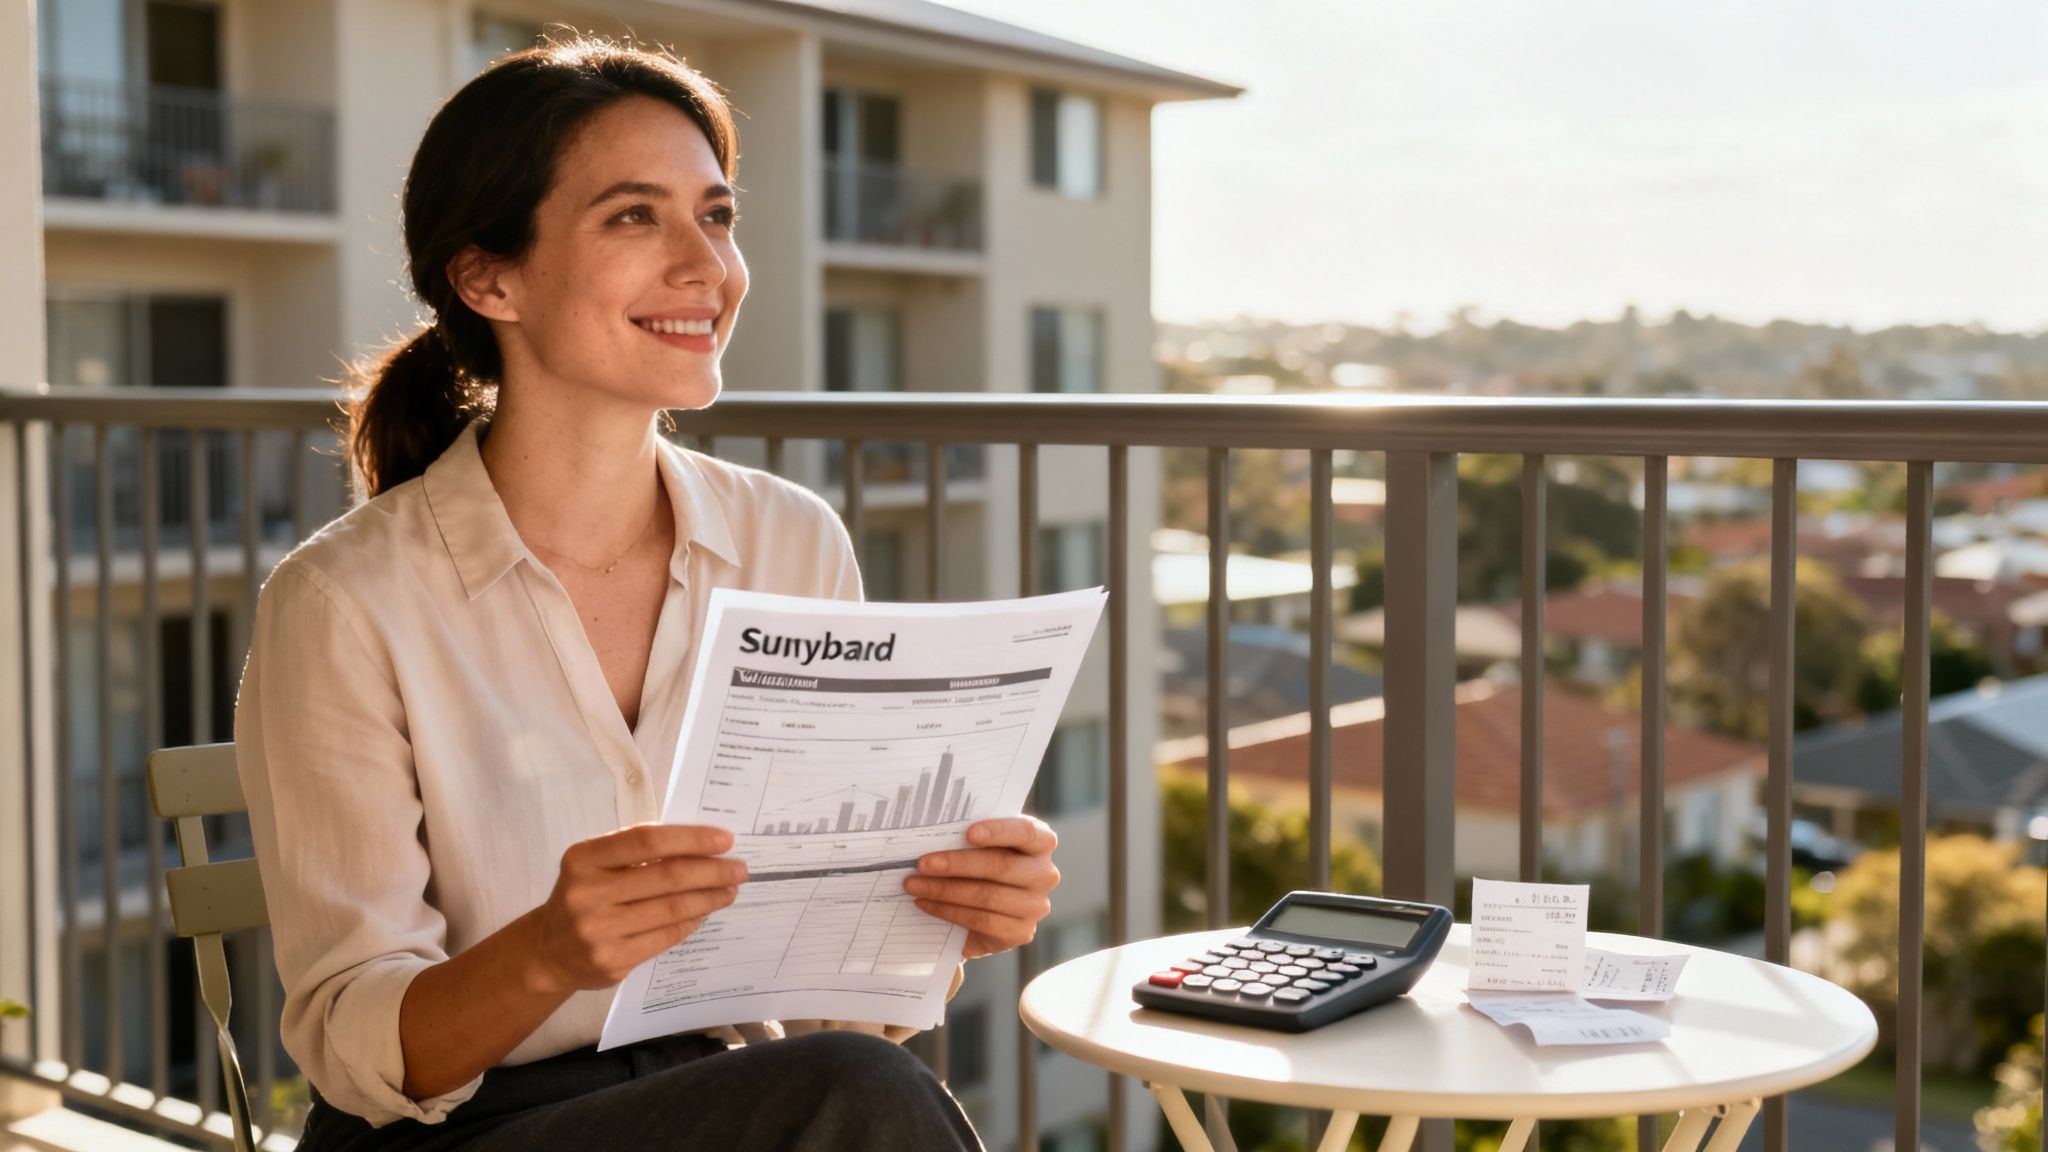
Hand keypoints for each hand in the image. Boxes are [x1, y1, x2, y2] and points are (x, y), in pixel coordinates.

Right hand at [523, 823, 747, 994]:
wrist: (548, 951)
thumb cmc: (583, 896)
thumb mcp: (595, 865)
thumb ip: (636, 852)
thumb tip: (701, 845)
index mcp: (583, 859)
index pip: (647, 840)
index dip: (691, 838)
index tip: (725, 839)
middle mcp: (587, 894)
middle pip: (666, 876)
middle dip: (712, 870)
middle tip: (739, 868)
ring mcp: (599, 931)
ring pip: (671, 909)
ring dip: (709, 898)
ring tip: (729, 890)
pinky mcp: (613, 961)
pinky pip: (666, 936)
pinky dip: (691, 921)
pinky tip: (705, 912)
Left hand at [904, 817, 1059, 959]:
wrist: (983, 910)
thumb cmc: (980, 866)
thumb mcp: (981, 847)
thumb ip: (970, 836)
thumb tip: (931, 831)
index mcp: (1041, 843)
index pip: (1027, 832)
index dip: (999, 831)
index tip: (969, 832)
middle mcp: (1045, 874)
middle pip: (1001, 866)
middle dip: (957, 863)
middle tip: (922, 863)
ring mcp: (1036, 906)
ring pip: (987, 895)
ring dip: (944, 890)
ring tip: (914, 884)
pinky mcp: (1021, 932)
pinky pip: (981, 921)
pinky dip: (948, 912)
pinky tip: (926, 903)